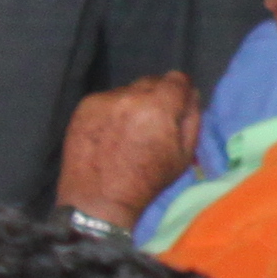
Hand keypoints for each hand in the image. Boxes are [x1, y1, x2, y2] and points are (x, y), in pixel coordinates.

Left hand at [57, 74, 199, 223]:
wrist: (99, 199)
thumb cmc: (147, 181)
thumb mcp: (184, 155)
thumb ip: (191, 119)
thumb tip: (191, 95)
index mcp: (158, 107)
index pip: (177, 78)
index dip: (180, 92)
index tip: (176, 106)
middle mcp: (130, 96)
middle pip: (152, 81)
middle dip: (157, 97)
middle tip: (152, 122)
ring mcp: (104, 99)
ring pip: (128, 90)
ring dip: (133, 103)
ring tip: (127, 130)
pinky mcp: (84, 106)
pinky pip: (107, 99)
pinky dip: (112, 110)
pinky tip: (109, 132)